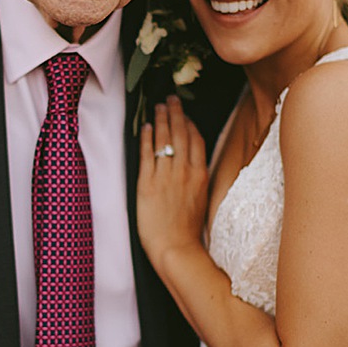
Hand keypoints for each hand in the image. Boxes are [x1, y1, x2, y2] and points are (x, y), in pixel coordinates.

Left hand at [136, 98, 208, 273]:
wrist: (176, 248)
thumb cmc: (187, 230)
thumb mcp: (201, 199)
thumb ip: (197, 180)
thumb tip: (194, 167)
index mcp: (201, 176)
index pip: (197, 141)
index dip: (190, 124)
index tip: (185, 114)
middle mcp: (185, 172)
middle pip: (181, 135)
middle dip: (176, 114)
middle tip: (170, 98)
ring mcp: (166, 177)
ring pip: (165, 141)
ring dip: (162, 120)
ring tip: (158, 106)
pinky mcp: (148, 184)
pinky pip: (147, 155)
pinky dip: (147, 139)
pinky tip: (146, 127)